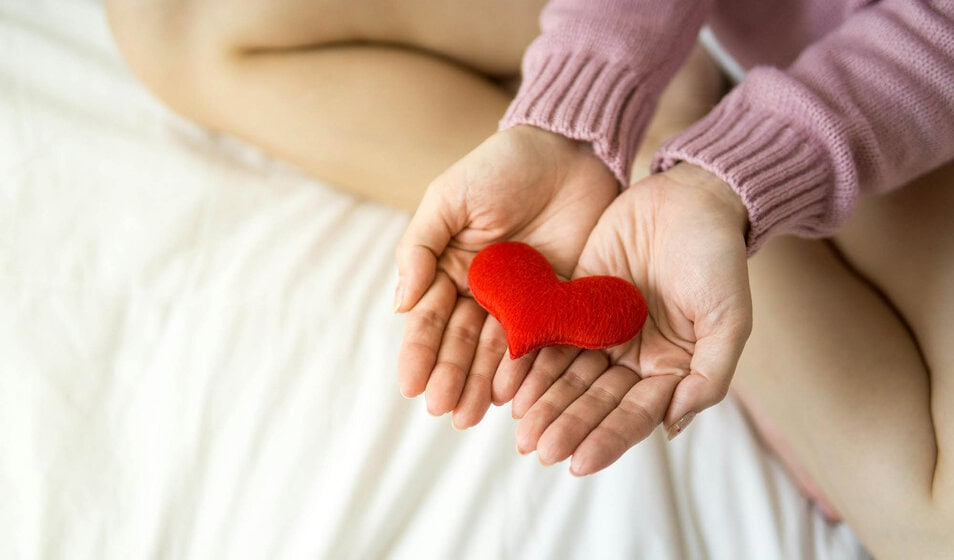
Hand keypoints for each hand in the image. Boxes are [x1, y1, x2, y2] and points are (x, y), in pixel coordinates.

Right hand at [395, 125, 617, 427]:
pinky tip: (509, 392)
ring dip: (479, 383)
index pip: (428, 317)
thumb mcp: (449, 198)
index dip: (419, 352)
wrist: (568, 150)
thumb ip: (421, 247)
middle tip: (442, 409)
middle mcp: (481, 292)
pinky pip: (539, 341)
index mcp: (448, 269)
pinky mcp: (557, 303)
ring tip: (469, 415)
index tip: (411, 385)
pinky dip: (523, 368)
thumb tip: (397, 305)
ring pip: (496, 351)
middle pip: (461, 342)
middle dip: (449, 376)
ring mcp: (519, 301)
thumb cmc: (500, 166)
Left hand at [505, 163, 751, 474]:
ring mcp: (600, 330)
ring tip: (520, 427)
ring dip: (544, 402)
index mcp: (668, 368)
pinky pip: (547, 335)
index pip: (634, 413)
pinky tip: (509, 383)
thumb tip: (674, 424)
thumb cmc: (717, 257)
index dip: (607, 438)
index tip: (579, 463)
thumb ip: (709, 374)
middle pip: (593, 400)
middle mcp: (631, 357)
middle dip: (567, 425)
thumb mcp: (729, 318)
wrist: (689, 196)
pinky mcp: (573, 301)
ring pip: (566, 374)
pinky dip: (530, 359)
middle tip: (538, 449)